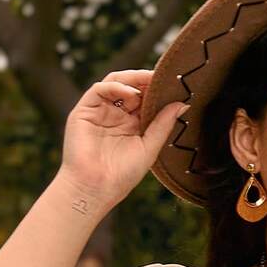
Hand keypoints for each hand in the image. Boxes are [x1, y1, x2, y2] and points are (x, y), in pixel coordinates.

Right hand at [57, 68, 186, 208]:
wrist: (95, 189)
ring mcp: (99, 111)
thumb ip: (163, 125)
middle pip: (131, 88)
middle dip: (146, 81)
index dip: (157, 91)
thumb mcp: (149, 148)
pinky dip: (116, 86)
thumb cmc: (121, 176)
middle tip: (163, 77)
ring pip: (115, 83)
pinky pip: (99, 89)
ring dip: (132, 79)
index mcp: (131, 124)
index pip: (145, 99)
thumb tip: (182, 104)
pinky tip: (131, 92)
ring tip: (148, 80)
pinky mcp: (84, 110)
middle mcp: (115, 115)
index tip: (174, 85)